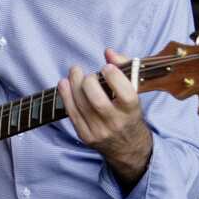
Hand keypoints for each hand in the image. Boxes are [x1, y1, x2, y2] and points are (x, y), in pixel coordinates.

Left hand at [56, 48, 152, 188]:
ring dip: (74, 85)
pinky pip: (72, 114)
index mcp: (132, 112)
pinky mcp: (86, 136)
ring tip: (74, 72)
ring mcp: (100, 131)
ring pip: (82, 106)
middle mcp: (117, 123)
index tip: (107, 67)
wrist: (128, 147)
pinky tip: (64, 83)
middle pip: (98, 101)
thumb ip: (124, 68)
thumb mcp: (134, 93)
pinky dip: (66, 96)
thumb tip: (108, 51)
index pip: (126, 94)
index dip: (115, 77)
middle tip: (89, 75)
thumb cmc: (129, 113)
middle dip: (89, 82)